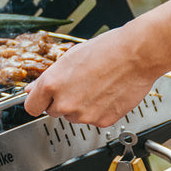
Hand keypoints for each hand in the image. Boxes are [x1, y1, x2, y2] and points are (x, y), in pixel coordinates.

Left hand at [22, 25, 159, 127]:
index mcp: (52, 84)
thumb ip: (49, 77)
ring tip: (97, 86)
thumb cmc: (107, 50)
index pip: (31, 107)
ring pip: (74, 116)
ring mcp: (83, 115)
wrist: (138, 53)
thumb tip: (33, 90)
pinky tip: (107, 93)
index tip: (43, 100)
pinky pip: (93, 119)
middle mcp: (65, 103)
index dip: (39, 101)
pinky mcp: (101, 121)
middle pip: (54, 112)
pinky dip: (99, 110)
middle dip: (62, 101)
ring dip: (81, 106)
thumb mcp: (70, 57)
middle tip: (79, 84)